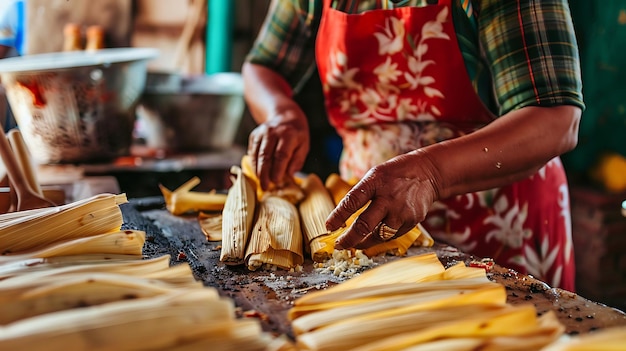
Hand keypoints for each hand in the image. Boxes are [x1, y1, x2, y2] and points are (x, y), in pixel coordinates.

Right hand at [247, 107, 309, 189]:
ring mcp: (261, 132)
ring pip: (256, 155)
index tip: (276, 182)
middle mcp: (273, 132)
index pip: (281, 155)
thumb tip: (288, 175)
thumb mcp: (304, 146)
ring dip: (258, 171)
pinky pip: (252, 152)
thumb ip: (296, 161)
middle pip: (266, 156)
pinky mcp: (254, 135)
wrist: (285, 117)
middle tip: (265, 187)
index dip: (277, 170)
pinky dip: (254, 164)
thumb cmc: (296, 136)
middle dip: (265, 174)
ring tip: (261, 183)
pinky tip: (258, 173)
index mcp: (288, 134)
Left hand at [326, 150, 440, 249]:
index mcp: (375, 182)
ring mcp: (401, 211)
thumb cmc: (394, 175)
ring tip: (353, 244)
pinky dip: (379, 239)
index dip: (338, 216)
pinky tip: (371, 238)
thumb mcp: (374, 175)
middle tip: (338, 245)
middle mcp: (388, 198)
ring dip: (363, 243)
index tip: (328, 226)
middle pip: (364, 225)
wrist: (427, 174)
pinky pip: (391, 236)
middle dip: (348, 239)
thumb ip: (360, 193)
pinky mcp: (412, 222)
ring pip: (378, 236)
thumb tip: (340, 216)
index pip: (352, 201)